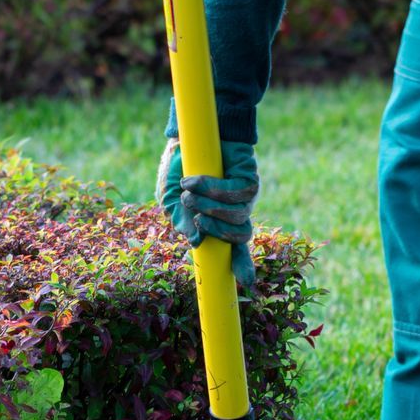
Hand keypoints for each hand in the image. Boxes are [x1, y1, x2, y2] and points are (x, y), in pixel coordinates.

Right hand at [156, 138, 259, 286]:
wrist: (188, 136)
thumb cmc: (179, 170)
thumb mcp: (170, 199)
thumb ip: (180, 221)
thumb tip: (195, 243)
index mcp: (220, 223)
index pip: (235, 249)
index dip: (243, 265)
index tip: (247, 283)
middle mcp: (237, 213)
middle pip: (239, 235)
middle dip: (214, 228)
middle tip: (193, 214)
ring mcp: (246, 197)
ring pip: (237, 215)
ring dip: (209, 205)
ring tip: (188, 190)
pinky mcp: (249, 177)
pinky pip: (236, 192)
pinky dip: (213, 188)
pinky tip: (195, 180)